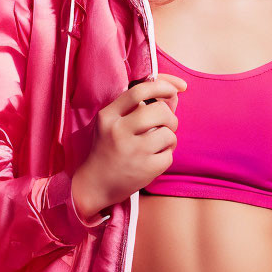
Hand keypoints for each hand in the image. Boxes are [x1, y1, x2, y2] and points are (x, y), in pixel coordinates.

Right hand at [72, 72, 187, 219]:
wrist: (94, 185)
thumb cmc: (109, 148)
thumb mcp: (115, 123)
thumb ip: (141, 106)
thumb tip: (176, 91)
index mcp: (108, 116)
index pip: (139, 91)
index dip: (162, 85)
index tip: (174, 89)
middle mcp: (118, 131)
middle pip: (159, 110)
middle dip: (170, 117)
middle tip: (167, 124)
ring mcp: (132, 151)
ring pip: (168, 133)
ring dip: (170, 138)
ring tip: (159, 143)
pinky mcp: (144, 169)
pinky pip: (169, 155)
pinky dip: (166, 155)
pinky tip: (154, 158)